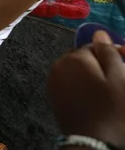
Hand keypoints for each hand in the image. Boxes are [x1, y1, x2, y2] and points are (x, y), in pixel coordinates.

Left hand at [47, 30, 124, 147]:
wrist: (94, 143)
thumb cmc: (112, 110)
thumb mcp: (119, 78)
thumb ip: (108, 52)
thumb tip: (99, 32)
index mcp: (74, 58)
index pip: (95, 46)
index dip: (112, 54)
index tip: (124, 63)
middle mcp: (58, 66)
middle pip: (84, 59)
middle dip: (101, 66)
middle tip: (117, 80)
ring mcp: (54, 83)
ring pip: (77, 72)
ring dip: (92, 77)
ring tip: (108, 92)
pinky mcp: (54, 98)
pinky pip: (70, 85)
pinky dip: (82, 88)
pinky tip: (95, 100)